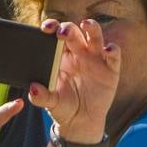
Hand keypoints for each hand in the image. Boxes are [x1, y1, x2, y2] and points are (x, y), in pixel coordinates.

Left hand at [26, 19, 119, 140]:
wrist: (81, 122)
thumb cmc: (63, 107)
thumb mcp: (51, 103)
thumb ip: (41, 97)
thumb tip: (33, 89)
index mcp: (61, 56)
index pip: (55, 36)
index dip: (52, 27)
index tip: (46, 28)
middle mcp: (78, 52)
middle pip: (74, 32)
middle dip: (68, 28)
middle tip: (62, 32)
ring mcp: (95, 58)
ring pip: (95, 36)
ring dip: (92, 28)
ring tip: (87, 24)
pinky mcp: (111, 68)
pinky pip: (113, 55)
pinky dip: (112, 49)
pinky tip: (108, 50)